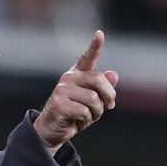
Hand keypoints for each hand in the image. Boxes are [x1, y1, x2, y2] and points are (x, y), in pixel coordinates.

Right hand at [33, 30, 117, 149]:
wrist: (52, 131)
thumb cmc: (74, 114)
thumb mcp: (92, 102)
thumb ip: (103, 89)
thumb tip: (114, 74)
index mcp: (77, 75)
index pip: (87, 58)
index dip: (95, 46)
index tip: (100, 34)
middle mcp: (68, 78)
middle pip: (99, 81)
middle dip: (109, 96)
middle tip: (109, 107)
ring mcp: (62, 90)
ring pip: (93, 99)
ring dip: (97, 112)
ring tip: (89, 117)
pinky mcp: (59, 103)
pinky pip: (84, 111)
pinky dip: (86, 120)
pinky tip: (78, 121)